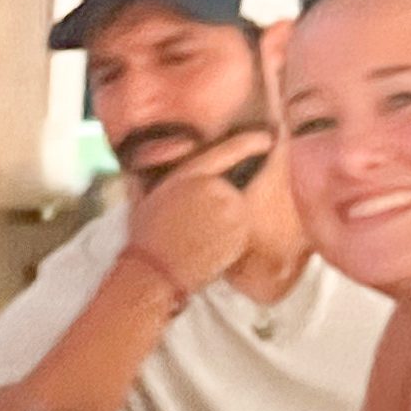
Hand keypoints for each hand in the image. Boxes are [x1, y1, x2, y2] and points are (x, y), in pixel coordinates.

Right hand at [127, 129, 276, 295]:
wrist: (156, 271)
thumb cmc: (146, 236)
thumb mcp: (143, 197)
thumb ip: (152, 177)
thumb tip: (149, 167)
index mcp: (191, 174)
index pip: (228, 151)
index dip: (250, 142)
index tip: (266, 139)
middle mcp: (217, 188)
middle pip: (230, 187)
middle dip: (218, 200)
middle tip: (192, 222)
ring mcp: (232, 211)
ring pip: (236, 210)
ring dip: (223, 220)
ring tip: (197, 237)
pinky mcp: (241, 233)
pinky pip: (240, 230)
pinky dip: (229, 238)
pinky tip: (207, 247)